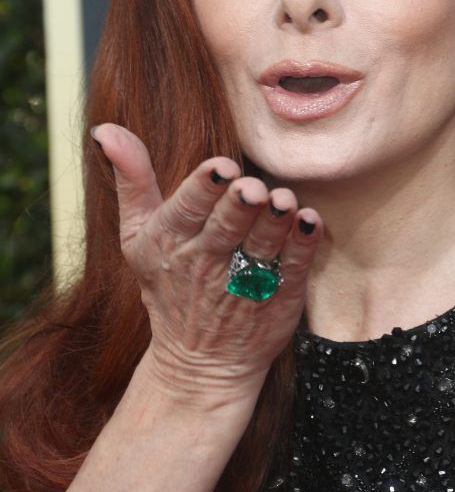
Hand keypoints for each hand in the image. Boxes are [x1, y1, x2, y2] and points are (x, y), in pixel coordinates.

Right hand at [91, 123, 322, 408]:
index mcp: (169, 241)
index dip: (204, 188)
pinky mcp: (278, 298)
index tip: (221, 168)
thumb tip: (106, 129)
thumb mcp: (137, 236)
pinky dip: (303, 247)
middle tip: (253, 187)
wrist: (199, 362)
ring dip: (275, 223)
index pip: (186, 209)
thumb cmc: (169, 284)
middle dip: (240, 206)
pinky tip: (310, 222)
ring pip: (261, 247)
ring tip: (285, 202)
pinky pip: (293, 269)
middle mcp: (205, 262)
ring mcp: (244, 283)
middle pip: (226, 227)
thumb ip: (131, 181)